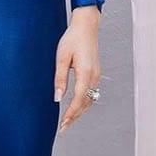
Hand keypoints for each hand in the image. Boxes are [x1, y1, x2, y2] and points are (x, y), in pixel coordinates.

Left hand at [53, 6, 100, 131]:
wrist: (86, 26)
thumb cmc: (72, 39)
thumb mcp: (61, 58)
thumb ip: (59, 79)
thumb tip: (57, 98)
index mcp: (86, 73)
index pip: (79, 100)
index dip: (71, 114)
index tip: (63, 125)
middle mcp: (94, 77)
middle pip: (86, 103)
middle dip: (74, 117)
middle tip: (63, 129)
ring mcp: (97, 76)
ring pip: (90, 100)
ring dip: (79, 111)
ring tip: (68, 121)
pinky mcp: (96, 73)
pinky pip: (91, 93)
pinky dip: (84, 103)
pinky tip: (76, 107)